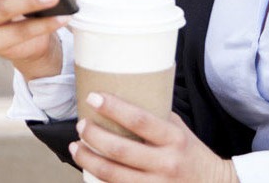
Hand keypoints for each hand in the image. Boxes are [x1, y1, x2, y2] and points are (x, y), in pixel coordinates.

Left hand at [70, 92, 237, 182]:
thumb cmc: (192, 153)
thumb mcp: (179, 130)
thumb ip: (156, 116)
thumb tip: (125, 95)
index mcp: (174, 139)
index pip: (139, 120)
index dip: (113, 108)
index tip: (94, 97)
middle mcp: (165, 163)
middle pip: (119, 149)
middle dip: (93, 135)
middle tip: (81, 125)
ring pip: (112, 174)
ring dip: (88, 159)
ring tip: (76, 147)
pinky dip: (98, 178)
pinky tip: (90, 168)